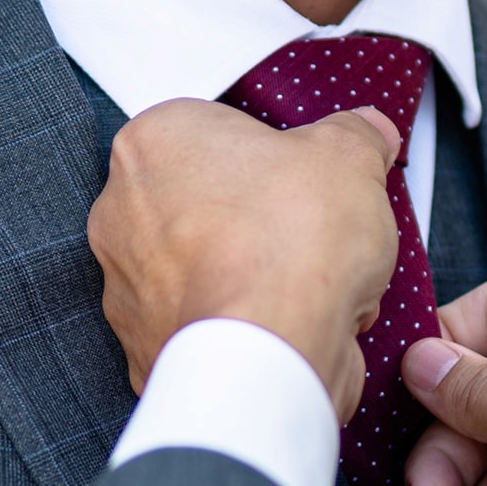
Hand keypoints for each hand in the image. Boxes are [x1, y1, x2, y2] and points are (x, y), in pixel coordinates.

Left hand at [89, 98, 402, 421]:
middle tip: (311, 230)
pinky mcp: (143, 344)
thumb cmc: (288, 246)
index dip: (274, 156)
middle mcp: (121, 211)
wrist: (271, 353)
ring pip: (208, 266)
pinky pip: (205, 321)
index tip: (306, 175)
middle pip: (209, 201)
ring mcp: (125, 286)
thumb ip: (355, 135)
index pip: (216, 132)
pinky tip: (286, 324)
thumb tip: (366, 134)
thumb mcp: (349, 157)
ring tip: (308, 285)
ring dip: (254, 273)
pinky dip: (242, 324)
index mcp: (154, 142)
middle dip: (261, 217)